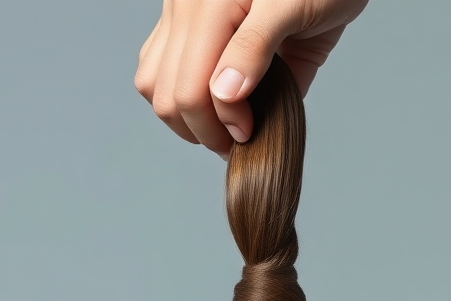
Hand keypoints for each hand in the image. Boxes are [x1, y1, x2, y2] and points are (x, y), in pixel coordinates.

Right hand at [134, 0, 368, 157]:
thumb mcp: (296, 7)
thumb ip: (255, 47)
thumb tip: (222, 95)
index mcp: (209, 5)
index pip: (191, 92)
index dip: (220, 125)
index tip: (250, 134)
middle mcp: (186, 8)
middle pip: (167, 97)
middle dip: (203, 130)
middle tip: (240, 138)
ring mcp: (181, 14)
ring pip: (155, 84)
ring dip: (185, 116)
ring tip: (226, 123)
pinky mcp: (185, 20)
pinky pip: (160, 65)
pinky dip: (181, 93)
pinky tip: (218, 99)